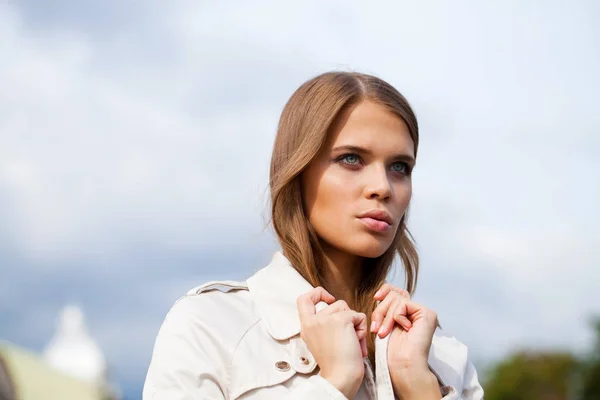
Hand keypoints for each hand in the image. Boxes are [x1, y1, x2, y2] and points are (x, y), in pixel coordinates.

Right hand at [297, 287, 367, 398]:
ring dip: (355, 324)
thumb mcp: (321, 340)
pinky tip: (356, 342)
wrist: (340, 377)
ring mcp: (325, 319)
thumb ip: (323, 324)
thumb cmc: (336, 364)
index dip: (317, 293)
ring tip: (351, 342)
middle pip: (336, 304)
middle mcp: (313, 321)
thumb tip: (337, 307)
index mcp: (306, 326)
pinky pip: (359, 316)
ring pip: (348, 308)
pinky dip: (362, 328)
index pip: (303, 299)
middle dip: (346, 318)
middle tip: (346, 339)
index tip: (328, 299)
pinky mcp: (341, 320)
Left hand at [371, 284, 440, 398]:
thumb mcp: (385, 324)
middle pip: (394, 294)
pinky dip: (396, 316)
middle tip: (376, 329)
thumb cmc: (392, 351)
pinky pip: (403, 304)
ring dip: (386, 317)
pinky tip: (403, 329)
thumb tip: (378, 295)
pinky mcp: (427, 313)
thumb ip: (386, 309)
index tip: (375, 297)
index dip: (385, 290)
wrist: (403, 366)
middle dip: (380, 310)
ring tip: (383, 333)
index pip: (396, 291)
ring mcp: (424, 312)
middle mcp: (417, 311)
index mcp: (408, 313)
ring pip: (396, 298)